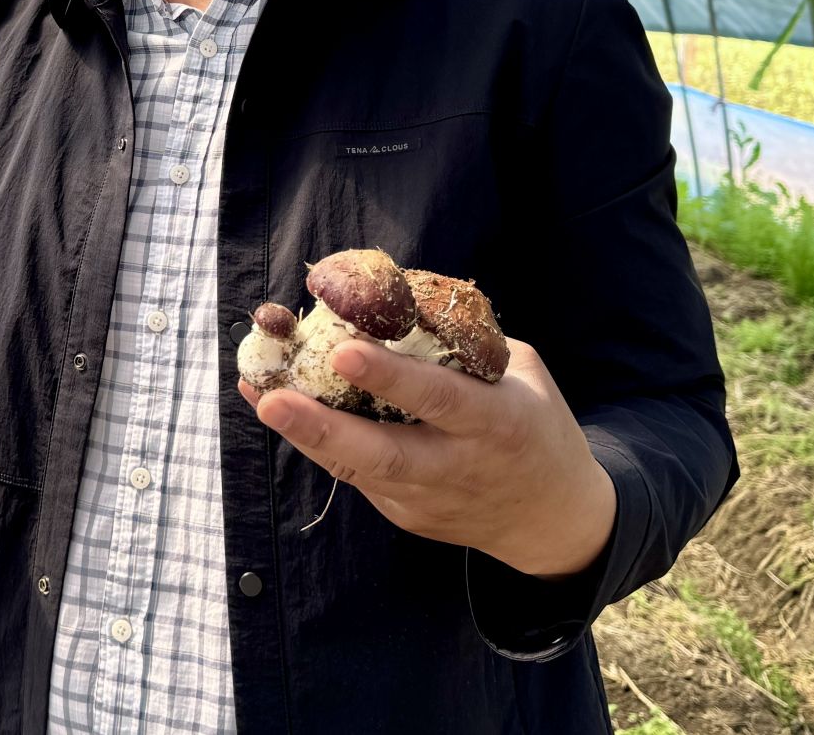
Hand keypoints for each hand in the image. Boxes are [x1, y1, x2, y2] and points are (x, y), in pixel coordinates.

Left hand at [237, 338, 616, 578]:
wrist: (553, 519)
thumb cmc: (536, 424)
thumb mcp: (522, 373)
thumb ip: (466, 342)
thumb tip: (402, 295)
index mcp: (496, 422)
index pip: (437, 398)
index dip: (389, 375)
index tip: (343, 347)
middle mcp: (457, 465)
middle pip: (382, 454)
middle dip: (323, 426)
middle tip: (273, 397)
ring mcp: (426, 498)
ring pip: (356, 469)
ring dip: (304, 433)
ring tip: (260, 395)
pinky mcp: (404, 513)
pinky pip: (355, 474)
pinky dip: (316, 441)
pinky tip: (280, 407)